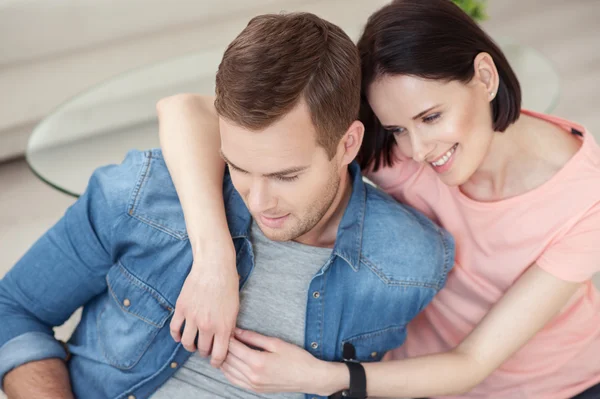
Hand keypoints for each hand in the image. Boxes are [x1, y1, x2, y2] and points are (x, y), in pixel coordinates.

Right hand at [170, 238, 238, 367]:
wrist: (214, 267)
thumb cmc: (228, 285)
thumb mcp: (235, 308)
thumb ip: (230, 327)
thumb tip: (226, 341)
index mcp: (223, 327)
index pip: (219, 355)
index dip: (217, 362)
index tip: (215, 362)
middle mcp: (207, 325)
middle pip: (202, 349)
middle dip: (204, 352)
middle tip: (205, 350)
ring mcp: (192, 318)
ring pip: (187, 342)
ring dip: (190, 346)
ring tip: (193, 344)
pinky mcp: (181, 309)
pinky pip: (175, 329)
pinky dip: (176, 336)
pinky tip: (179, 337)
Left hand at [220, 329, 343, 395]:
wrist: (309, 377)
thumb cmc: (296, 358)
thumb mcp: (276, 343)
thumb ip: (254, 337)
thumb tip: (238, 331)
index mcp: (258, 362)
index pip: (234, 348)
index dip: (228, 337)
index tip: (226, 329)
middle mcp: (253, 375)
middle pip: (229, 359)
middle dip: (223, 347)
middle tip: (223, 336)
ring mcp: (253, 384)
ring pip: (229, 371)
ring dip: (223, 359)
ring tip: (223, 348)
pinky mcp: (255, 389)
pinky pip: (234, 381)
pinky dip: (228, 371)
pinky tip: (228, 363)